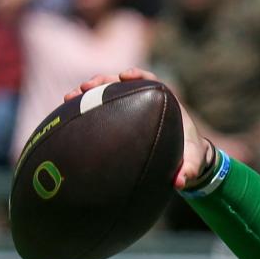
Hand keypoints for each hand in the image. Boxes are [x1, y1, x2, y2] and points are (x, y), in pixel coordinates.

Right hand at [66, 69, 215, 188]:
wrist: (182, 158)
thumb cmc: (189, 155)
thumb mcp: (193, 162)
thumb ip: (190, 169)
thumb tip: (180, 182)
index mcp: (165, 103)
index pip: (150, 81)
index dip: (138, 76)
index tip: (125, 76)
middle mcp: (144, 101)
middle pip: (120, 83)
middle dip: (102, 82)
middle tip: (86, 86)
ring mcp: (129, 108)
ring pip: (106, 95)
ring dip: (88, 94)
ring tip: (69, 98)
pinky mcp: (118, 118)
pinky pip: (100, 111)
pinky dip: (85, 111)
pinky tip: (66, 115)